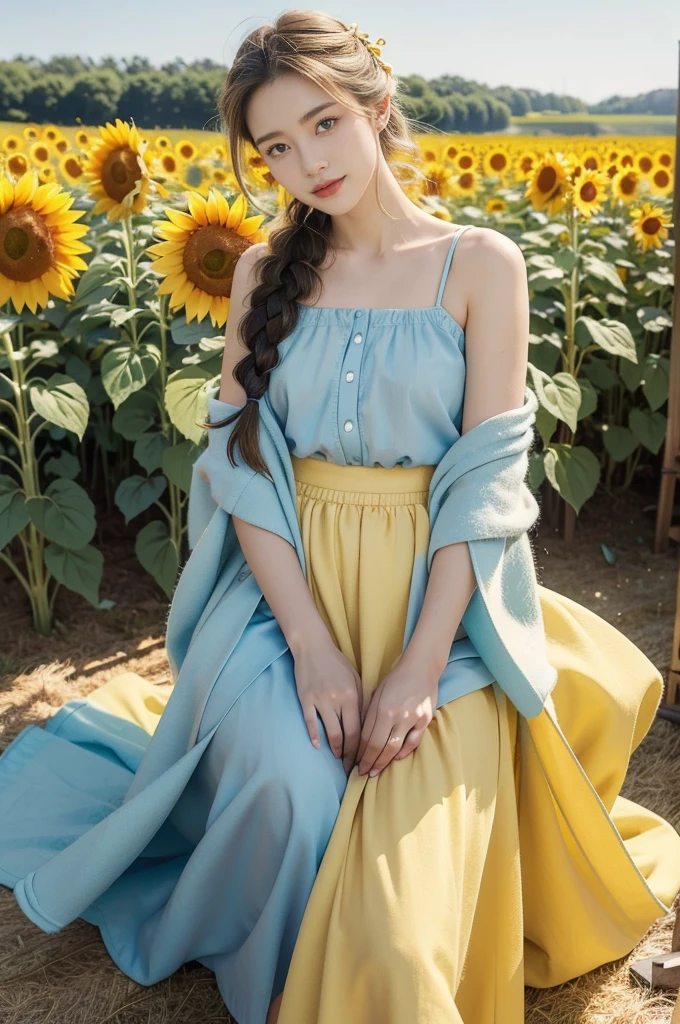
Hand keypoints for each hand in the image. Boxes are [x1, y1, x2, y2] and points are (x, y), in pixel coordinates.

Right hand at [292, 634, 363, 774]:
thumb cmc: (337, 663)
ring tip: (338, 757)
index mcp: (353, 696)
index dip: (361, 749)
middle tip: (351, 766)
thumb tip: (367, 726)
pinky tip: (318, 746)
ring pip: (330, 732)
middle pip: (345, 735)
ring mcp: (320, 700)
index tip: (363, 759)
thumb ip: (361, 702)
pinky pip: (310, 722)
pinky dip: (314, 736)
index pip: (359, 730)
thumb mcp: (355, 680)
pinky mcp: (305, 699)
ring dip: (335, 748)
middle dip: (349, 754)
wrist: (313, 646)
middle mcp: (337, 700)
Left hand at [355, 651, 441, 777]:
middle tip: (362, 773)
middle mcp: (397, 715)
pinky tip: (395, 758)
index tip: (355, 763)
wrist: (421, 666)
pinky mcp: (425, 720)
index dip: (360, 753)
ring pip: (395, 748)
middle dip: (370, 762)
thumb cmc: (395, 678)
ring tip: (375, 772)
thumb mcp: (377, 693)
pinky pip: (413, 741)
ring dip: (384, 762)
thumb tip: (362, 739)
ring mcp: (412, 718)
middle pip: (380, 746)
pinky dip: (404, 752)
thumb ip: (370, 715)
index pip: (367, 738)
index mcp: (382, 708)